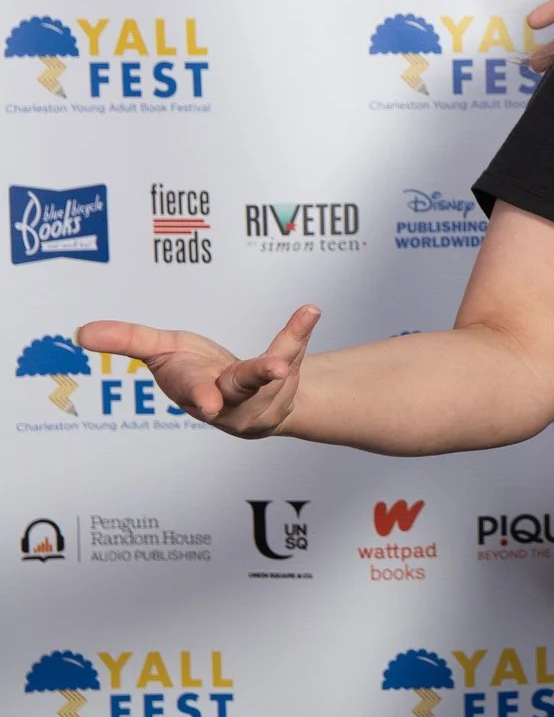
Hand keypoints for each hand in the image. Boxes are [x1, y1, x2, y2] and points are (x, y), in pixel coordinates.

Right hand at [76, 306, 321, 438]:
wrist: (248, 399)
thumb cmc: (197, 370)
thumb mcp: (161, 350)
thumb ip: (126, 339)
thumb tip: (79, 332)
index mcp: (193, 389)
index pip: (192, 390)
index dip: (200, 396)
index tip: (209, 405)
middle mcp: (228, 399)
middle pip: (243, 386)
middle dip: (258, 376)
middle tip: (277, 369)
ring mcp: (260, 397)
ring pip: (278, 366)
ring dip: (290, 344)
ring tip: (306, 315)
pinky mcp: (286, 387)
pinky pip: (296, 356)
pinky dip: (301, 332)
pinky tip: (310, 311)